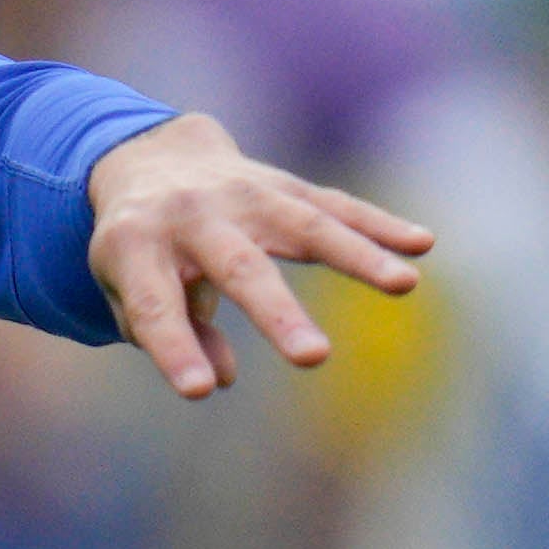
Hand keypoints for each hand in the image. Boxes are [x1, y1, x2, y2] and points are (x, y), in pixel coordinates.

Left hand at [81, 112, 434, 400]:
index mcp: (134, 247)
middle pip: (240, 268)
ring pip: (305, 227)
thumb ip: (169, 335)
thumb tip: (221, 378)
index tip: (199, 390)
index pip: (156, 307)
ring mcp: (242, 194)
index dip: (177, 349)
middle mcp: (189, 215)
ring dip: (358, 256)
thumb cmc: (139, 252)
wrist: (152, 158)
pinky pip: (334, 206)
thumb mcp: (127, 291)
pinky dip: (378, 224)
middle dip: (277, 315)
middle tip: (313, 359)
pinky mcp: (282, 186)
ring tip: (405, 283)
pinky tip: (421, 244)